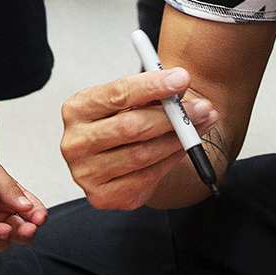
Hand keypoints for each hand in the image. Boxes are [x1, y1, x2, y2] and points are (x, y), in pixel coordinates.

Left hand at [0, 148, 45, 251]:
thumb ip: (9, 189)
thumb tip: (27, 206)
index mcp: (11, 198)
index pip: (32, 212)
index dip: (38, 217)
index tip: (38, 218)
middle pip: (18, 233)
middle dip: (24, 234)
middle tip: (25, 229)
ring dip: (2, 239)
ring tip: (1, 229)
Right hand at [59, 68, 221, 207]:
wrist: (114, 157)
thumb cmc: (123, 122)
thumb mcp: (131, 102)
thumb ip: (151, 93)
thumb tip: (179, 84)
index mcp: (77, 109)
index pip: (117, 93)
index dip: (152, 85)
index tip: (182, 78)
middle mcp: (75, 142)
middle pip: (130, 126)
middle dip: (171, 116)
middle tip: (200, 108)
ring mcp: (86, 173)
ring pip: (143, 155)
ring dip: (178, 140)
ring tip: (199, 126)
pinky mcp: (102, 196)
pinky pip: (146, 178)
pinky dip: (169, 161)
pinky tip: (181, 148)